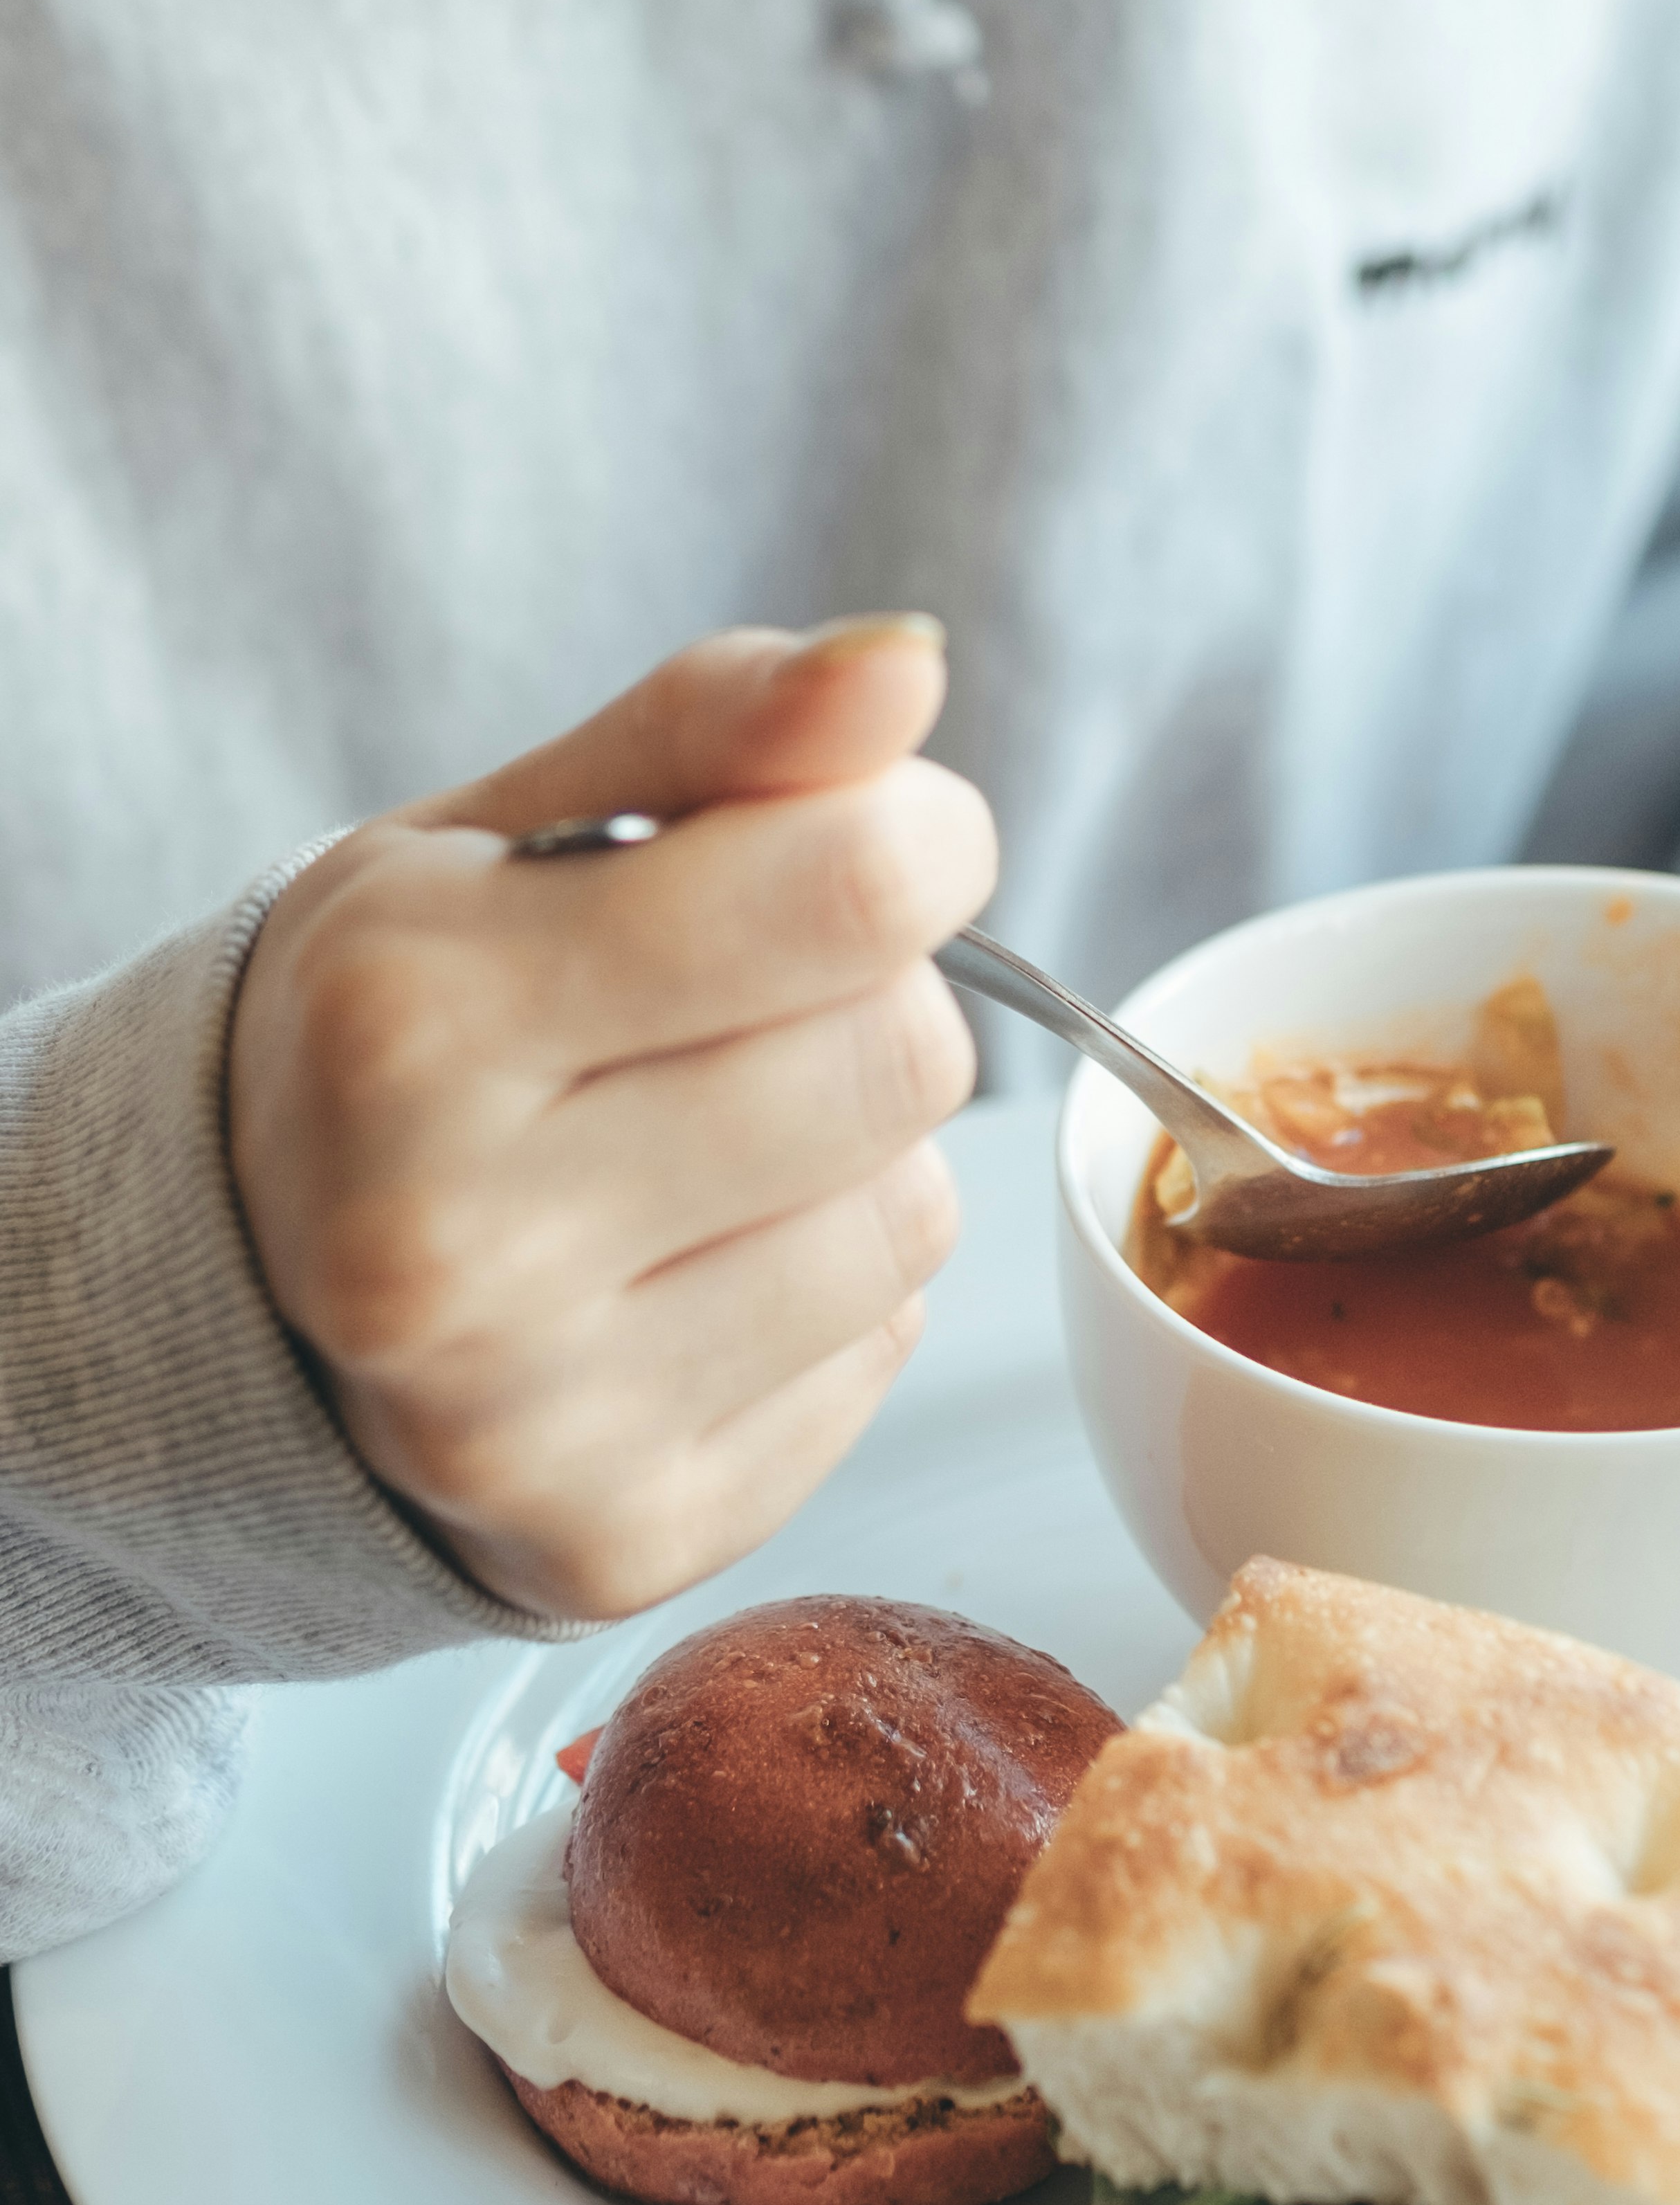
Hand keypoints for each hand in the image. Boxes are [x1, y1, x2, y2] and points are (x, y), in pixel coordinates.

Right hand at [228, 618, 993, 1619]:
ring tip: (707, 1150)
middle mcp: (455, 1244)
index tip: (871, 838)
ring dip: (858, 1162)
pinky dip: (826, 1302)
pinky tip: (689, 1277)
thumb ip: (717, 730)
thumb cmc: (402, 1030)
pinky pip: (881, 1361)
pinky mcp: (624, 1540)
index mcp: (412, 1019)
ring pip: (912, 1226)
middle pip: (901, 1063)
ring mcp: (535, 1422)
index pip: (846, 892)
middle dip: (868, 1001)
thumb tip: (906, 663)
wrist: (242, 1292)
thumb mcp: (506, 835)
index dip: (910, 837)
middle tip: (747, 1009)